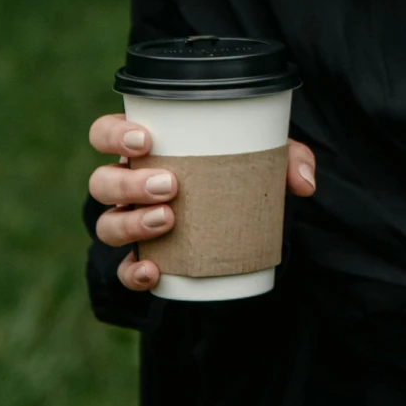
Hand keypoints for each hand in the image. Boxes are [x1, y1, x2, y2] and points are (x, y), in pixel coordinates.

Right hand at [88, 113, 317, 293]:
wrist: (241, 216)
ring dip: (131, 223)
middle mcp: (128, 185)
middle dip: (129, 183)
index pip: (104, 133)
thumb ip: (288, 158)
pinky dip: (133, 272)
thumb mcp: (265, 155)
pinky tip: (153, 271)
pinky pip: (123, 270)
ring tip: (170, 219)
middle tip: (170, 184)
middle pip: (101, 182)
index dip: (113, 135)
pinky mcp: (141, 258)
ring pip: (106, 224)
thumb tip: (304, 183)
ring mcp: (130, 223)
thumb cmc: (239, 170)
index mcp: (145, 149)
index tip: (146, 139)